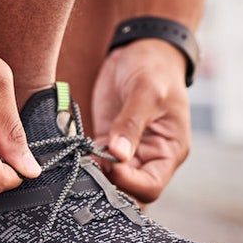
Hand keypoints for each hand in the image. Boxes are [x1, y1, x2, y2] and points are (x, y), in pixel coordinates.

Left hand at [91, 39, 190, 203]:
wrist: (141, 51)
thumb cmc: (154, 68)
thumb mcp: (146, 91)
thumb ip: (132, 124)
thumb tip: (119, 155)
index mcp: (170, 151)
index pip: (151, 186)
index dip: (129, 183)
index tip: (110, 165)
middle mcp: (150, 157)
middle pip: (130, 190)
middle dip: (109, 185)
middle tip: (89, 169)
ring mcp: (128, 151)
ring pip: (111, 180)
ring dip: (94, 176)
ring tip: (79, 162)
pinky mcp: (108, 141)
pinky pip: (96, 162)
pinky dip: (85, 162)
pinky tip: (73, 154)